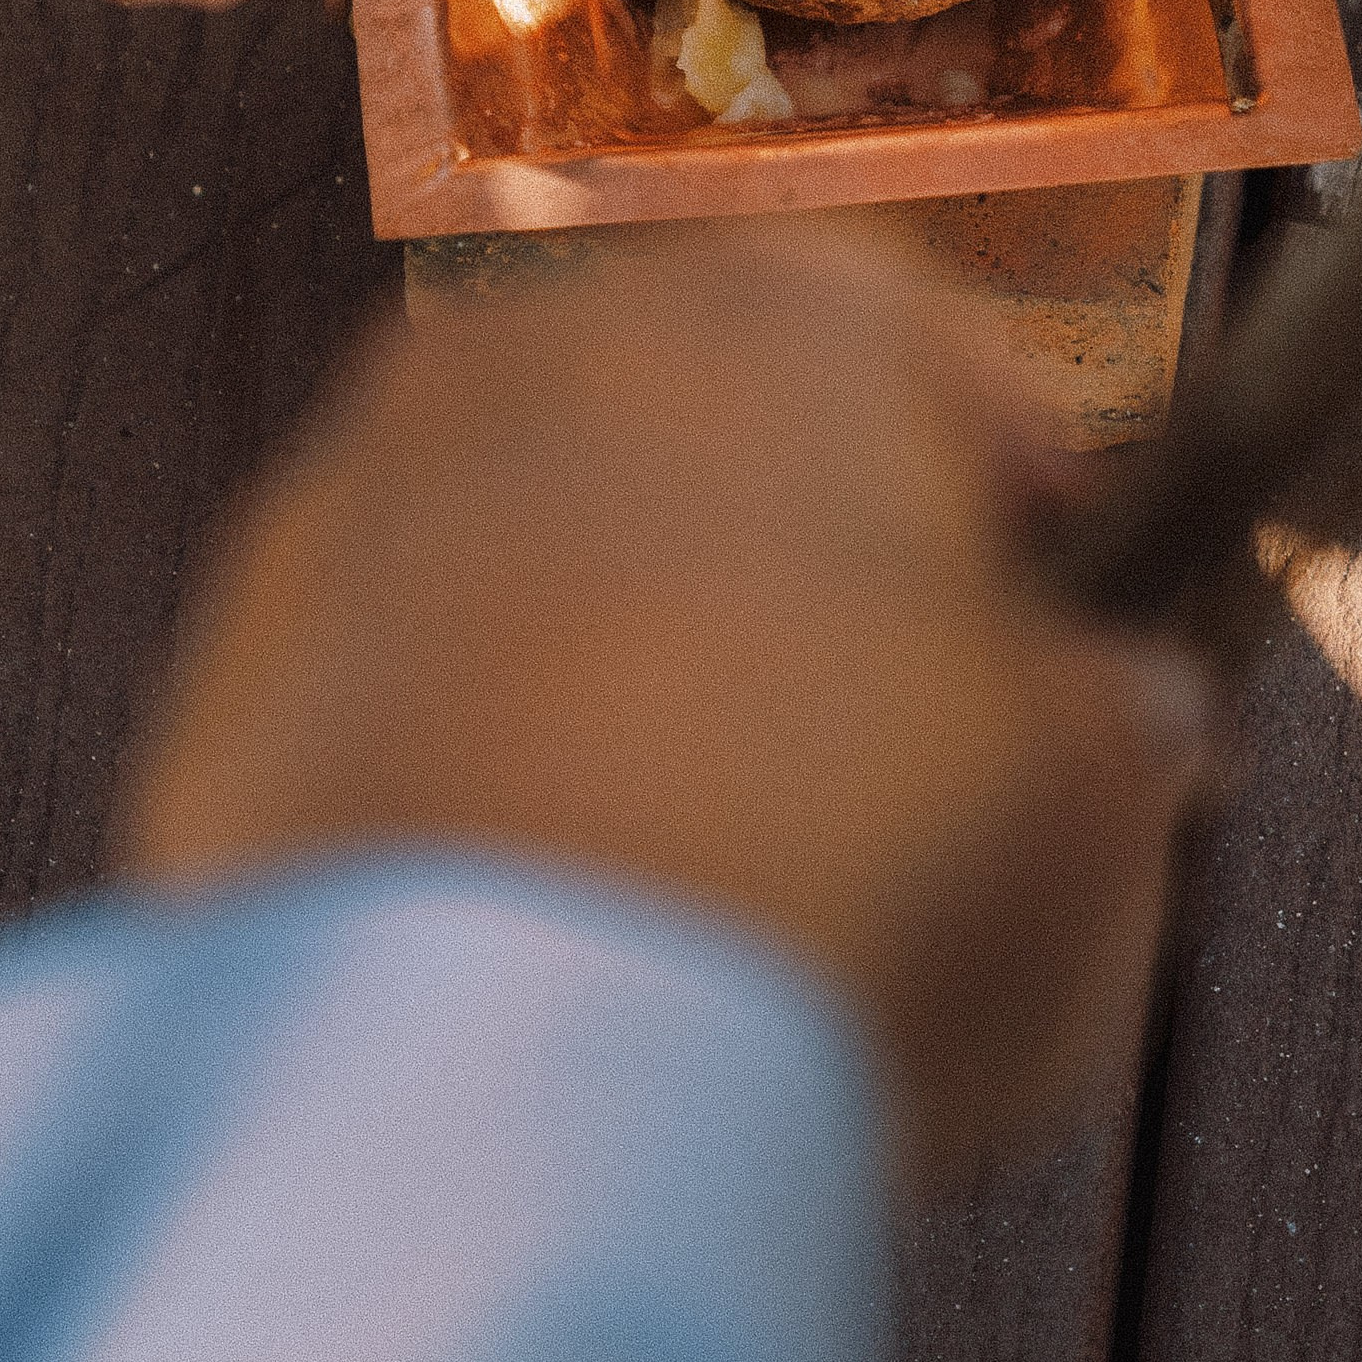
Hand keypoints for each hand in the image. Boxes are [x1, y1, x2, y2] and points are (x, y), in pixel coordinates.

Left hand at [120, 222, 1213, 1181]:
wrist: (491, 1050)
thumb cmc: (813, 876)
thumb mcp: (1092, 810)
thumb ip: (1115, 724)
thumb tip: (1118, 723)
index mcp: (808, 311)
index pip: (954, 367)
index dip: (1020, 516)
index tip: (1050, 623)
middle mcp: (574, 334)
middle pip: (731, 427)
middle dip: (803, 566)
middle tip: (876, 747)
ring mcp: (382, 462)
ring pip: (556, 527)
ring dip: (624, 636)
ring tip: (702, 836)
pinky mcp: (244, 623)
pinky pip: (409, 647)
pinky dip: (475, 727)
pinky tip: (550, 871)